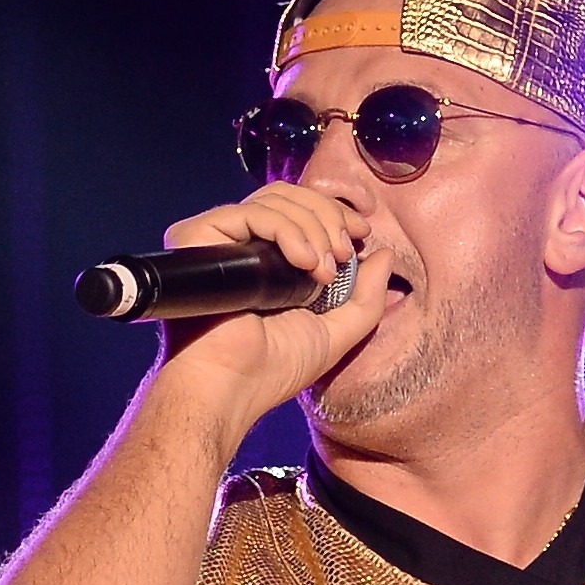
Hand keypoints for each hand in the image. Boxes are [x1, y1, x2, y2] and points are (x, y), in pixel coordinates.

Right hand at [148, 180, 387, 436]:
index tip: (361, 234)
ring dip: (313, 228)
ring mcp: (219, 239)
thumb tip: (385, 255)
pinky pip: (252, 212)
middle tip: (344, 254)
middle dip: (328, 218)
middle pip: (289, 196)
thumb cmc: (271, 371)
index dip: (334, 214)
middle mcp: (240, 245)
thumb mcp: (334, 334)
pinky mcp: (199, 237)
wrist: (231, 388)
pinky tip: (304, 263)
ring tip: (322, 271)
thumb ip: (365, 298)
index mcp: (266, 261)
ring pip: (275, 199)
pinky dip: (288, 230)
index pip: (300, 210)